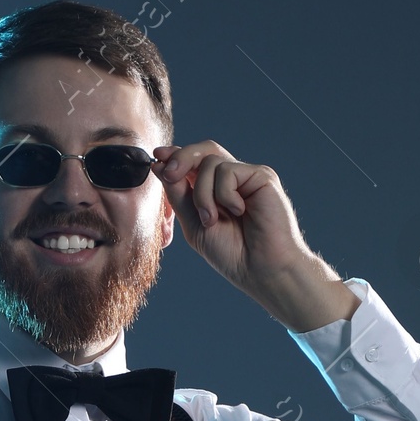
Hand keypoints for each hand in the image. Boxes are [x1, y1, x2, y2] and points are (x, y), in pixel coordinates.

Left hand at [151, 140, 359, 329]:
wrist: (261, 270)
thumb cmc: (233, 255)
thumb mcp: (194, 225)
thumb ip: (179, 196)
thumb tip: (160, 166)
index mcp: (216, 191)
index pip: (194, 164)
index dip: (175, 156)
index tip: (158, 157)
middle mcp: (232, 181)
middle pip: (203, 151)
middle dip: (181, 158)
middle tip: (168, 173)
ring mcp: (247, 177)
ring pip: (211, 162)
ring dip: (202, 193)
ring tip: (211, 220)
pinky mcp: (261, 176)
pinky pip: (228, 171)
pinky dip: (224, 194)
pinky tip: (238, 211)